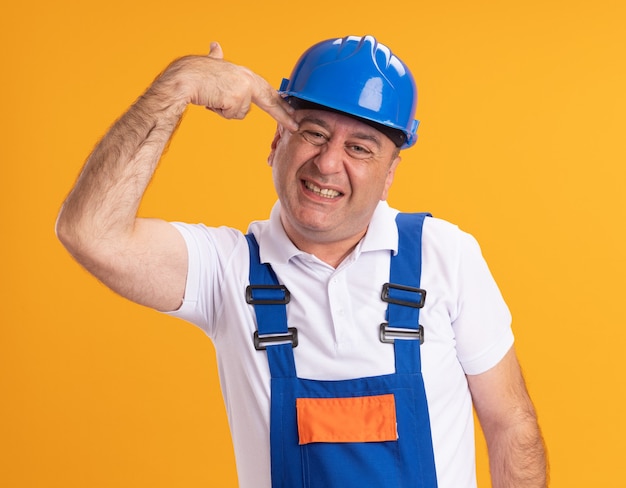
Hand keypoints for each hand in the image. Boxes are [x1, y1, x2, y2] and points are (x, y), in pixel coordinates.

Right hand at [157, 42, 297, 131]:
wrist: (185, 77)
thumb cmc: (195, 72)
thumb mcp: (212, 63)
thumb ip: (217, 57)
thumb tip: (216, 46)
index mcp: (245, 73)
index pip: (267, 89)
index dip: (279, 102)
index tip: (289, 111)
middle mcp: (247, 79)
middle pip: (269, 100)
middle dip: (283, 115)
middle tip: (294, 125)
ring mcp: (243, 89)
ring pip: (240, 113)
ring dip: (225, 110)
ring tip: (213, 97)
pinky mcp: (237, 99)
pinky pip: (230, 115)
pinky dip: (219, 111)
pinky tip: (212, 100)